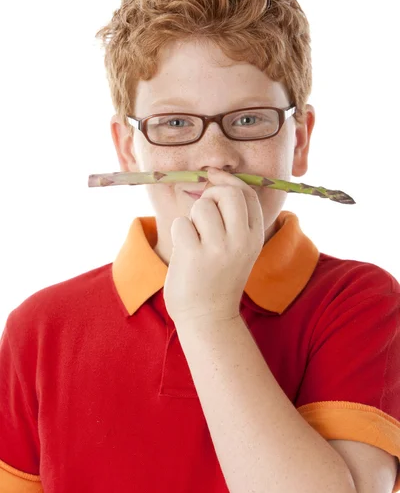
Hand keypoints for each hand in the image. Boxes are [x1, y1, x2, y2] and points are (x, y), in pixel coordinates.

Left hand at [163, 167, 264, 324]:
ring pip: (201, 207)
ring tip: (195, 241)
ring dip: (192, 219)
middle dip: (210, 196)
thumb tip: (213, 176)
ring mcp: (218, 248)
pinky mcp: (194, 255)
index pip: (247, 194)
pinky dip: (178, 234)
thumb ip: (232, 218)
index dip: (228, 179)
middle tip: (203, 216)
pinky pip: (181, 224)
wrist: (207, 317)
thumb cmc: (217, 278)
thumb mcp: (238, 248)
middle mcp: (241, 240)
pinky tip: (185, 253)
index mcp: (254, 237)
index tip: (212, 175)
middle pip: (227, 193)